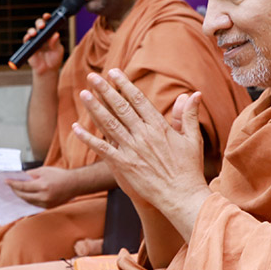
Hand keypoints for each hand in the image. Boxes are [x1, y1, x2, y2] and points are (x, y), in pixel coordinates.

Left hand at [7, 165, 78, 208]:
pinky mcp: (49, 207)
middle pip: (24, 196)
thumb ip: (31, 174)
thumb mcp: (44, 170)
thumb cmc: (61, 175)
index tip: (6, 182)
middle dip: (15, 191)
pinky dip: (29, 200)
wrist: (75, 184)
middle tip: (9, 186)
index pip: (23, 186)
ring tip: (15, 191)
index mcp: (43, 186)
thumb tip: (21, 177)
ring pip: (28, 202)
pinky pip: (35, 204)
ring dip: (21, 196)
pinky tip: (25, 195)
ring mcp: (47, 203)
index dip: (13, 184)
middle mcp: (44, 197)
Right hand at [24, 14, 63, 74]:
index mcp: (50, 33)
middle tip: (42, 26)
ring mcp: (35, 40)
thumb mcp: (58, 50)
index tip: (47, 16)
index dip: (47, 18)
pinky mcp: (29, 46)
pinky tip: (29, 37)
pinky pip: (26, 40)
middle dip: (39, 22)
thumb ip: (56, 43)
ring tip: (34, 33)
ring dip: (32, 30)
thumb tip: (56, 34)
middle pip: (39, 24)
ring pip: (31, 31)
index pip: (49, 23)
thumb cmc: (54, 59)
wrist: (47, 70)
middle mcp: (42, 35)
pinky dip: (27, 37)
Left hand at [71, 69, 210, 241]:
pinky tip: (76, 128)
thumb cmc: (189, 169)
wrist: (182, 196)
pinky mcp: (124, 165)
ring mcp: (132, 150)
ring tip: (83, 94)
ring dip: (95, 108)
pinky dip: (88, 138)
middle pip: (121, 107)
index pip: (138, 100)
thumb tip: (194, 94)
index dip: (124, 85)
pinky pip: (102, 149)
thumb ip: (188, 115)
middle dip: (105, 90)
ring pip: (110, 124)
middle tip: (93, 76)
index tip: (114, 73)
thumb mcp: (192, 139)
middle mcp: (144, 135)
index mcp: (159, 126)